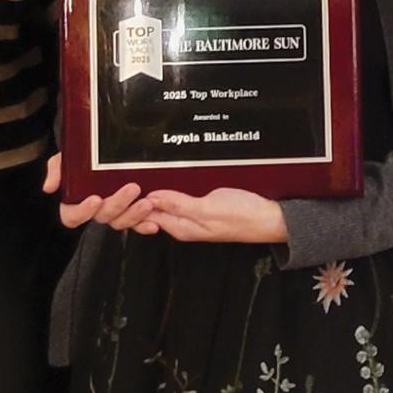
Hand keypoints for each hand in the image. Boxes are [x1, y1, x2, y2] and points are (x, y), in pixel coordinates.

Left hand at [54, 177, 288, 245]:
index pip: (143, 216)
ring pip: (159, 200)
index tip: (118, 183)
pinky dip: (165, 185)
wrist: (274, 217)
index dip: (127, 203)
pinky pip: (175, 194)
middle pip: (147, 210)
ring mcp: (190, 212)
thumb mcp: (210, 208)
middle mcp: (181, 221)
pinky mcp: (200, 202)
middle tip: (120, 170)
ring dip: (148, 186)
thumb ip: (180, 204)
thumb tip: (149, 198)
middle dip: (131, 196)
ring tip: (135, 166)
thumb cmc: (246, 215)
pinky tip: (160, 169)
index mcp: (180, 227)